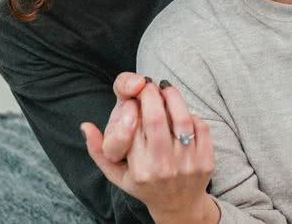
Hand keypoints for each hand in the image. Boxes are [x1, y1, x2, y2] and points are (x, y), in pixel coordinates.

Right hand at [83, 81, 217, 223]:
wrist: (179, 206)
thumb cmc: (144, 184)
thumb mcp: (118, 174)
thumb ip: (98, 151)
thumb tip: (85, 125)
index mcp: (139, 168)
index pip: (133, 126)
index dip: (134, 103)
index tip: (133, 95)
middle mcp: (163, 167)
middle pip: (156, 118)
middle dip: (151, 94)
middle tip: (149, 85)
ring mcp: (187, 165)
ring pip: (182, 119)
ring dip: (173, 97)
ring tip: (166, 89)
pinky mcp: (206, 162)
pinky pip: (201, 127)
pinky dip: (191, 114)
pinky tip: (182, 111)